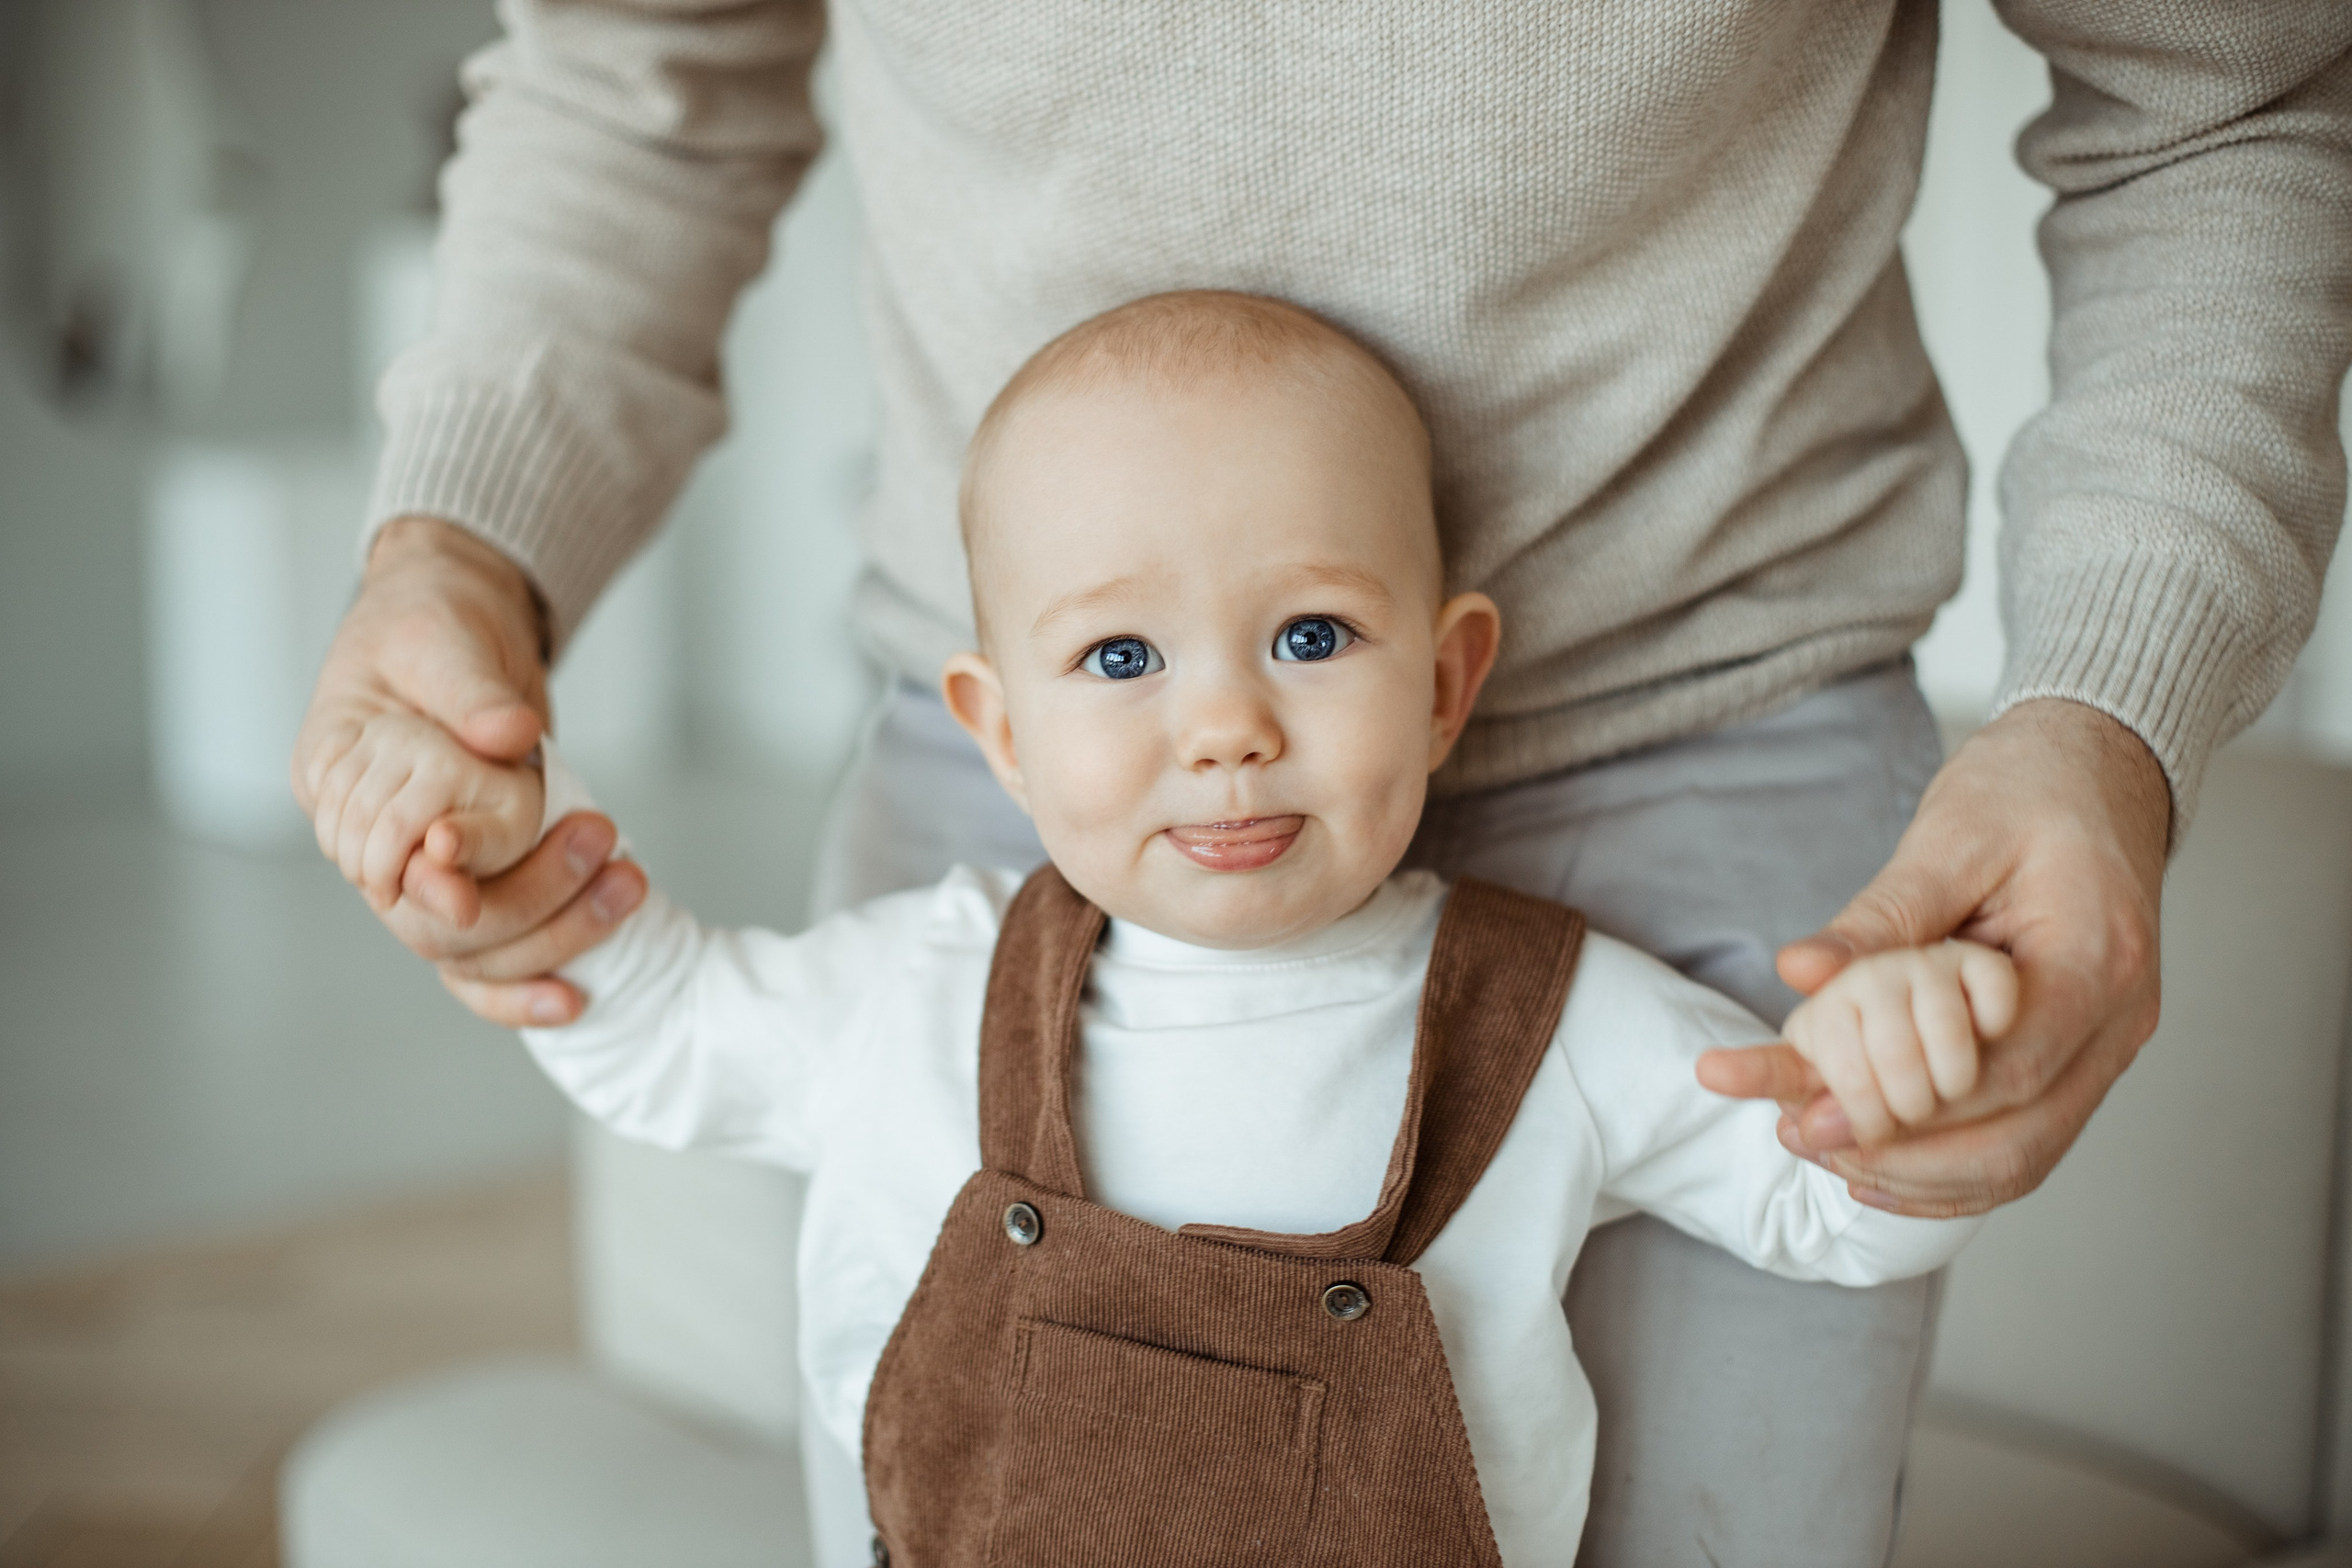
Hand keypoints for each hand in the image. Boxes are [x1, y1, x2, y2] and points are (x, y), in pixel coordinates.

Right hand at [291, 516, 645, 1025]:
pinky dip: (521, 987)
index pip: (377, 854)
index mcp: (335, 773)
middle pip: (428, 920)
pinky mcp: (472, 880)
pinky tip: (574, 999)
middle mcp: (367, 838)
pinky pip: (482, 958)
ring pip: (465, 949)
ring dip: (552, 930)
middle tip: (602, 840)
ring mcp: (420, 868)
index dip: (434, 871)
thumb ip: (468, 689)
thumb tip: (507, 736)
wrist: (458, 618)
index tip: (476, 867)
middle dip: (523, 897)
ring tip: (628, 881)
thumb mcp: (440, 633)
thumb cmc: (431, 617)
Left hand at [1697, 698, 2168, 1216]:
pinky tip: (1877, 1166)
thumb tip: (1797, 973)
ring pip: (2024, 1155)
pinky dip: (1952, 1163)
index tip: (1809, 1118)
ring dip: (1921, 1172)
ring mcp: (2109, 1045)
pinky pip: (2027, 1137)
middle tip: (1797, 1137)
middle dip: (1901, 1156)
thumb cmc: (2028, 789)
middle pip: (2017, 1137)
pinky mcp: (2083, 1054)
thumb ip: (1879, 919)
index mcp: (2097, 960)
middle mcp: (2119, 1020)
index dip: (1904, 1110)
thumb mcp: (1948, 838)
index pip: (2005, 1073)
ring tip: (1823, 1150)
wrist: (2097, 769)